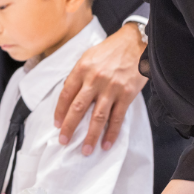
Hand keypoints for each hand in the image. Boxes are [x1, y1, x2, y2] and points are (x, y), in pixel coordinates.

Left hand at [54, 22, 146, 154]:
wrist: (136, 42)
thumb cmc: (111, 49)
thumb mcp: (88, 56)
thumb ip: (78, 75)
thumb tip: (69, 94)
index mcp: (82, 69)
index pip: (66, 94)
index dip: (60, 111)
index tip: (57, 124)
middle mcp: (94, 80)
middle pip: (78, 108)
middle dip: (69, 127)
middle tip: (64, 141)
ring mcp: (111, 88)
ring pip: (97, 117)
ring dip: (90, 136)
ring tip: (85, 150)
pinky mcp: (126, 95)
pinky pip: (117, 118)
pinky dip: (111, 133)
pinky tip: (106, 144)